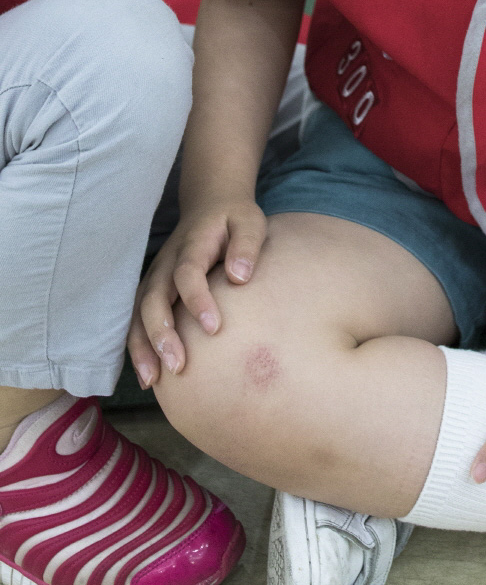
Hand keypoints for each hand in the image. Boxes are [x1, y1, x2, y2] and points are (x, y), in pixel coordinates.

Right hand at [127, 195, 264, 384]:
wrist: (211, 204)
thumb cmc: (235, 219)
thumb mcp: (249, 222)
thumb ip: (246, 246)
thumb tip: (239, 277)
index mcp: (192, 245)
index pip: (188, 273)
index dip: (197, 300)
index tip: (213, 328)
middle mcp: (166, 262)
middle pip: (154, 298)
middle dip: (161, 333)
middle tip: (177, 365)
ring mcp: (155, 276)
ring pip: (139, 313)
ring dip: (143, 346)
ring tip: (153, 380)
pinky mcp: (153, 289)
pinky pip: (137, 320)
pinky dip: (138, 347)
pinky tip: (149, 378)